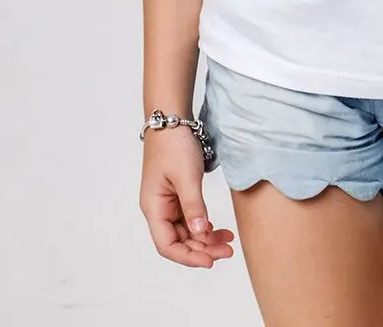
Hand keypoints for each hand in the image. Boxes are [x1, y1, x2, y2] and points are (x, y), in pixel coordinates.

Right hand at [139, 128, 235, 266]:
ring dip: (206, 239)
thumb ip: (194, 206)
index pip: (167, 245)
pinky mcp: (178, 195)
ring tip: (228, 241)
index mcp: (154, 208)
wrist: (172, 121)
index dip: (188, 257)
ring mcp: (168, 203)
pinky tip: (217, 228)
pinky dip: (204, 225)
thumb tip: (200, 234)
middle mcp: (159, 209)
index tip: (210, 261)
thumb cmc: (174, 145)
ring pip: (186, 231)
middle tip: (228, 251)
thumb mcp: (186, 176)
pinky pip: (190, 218)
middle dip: (202, 249)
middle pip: (179, 241)